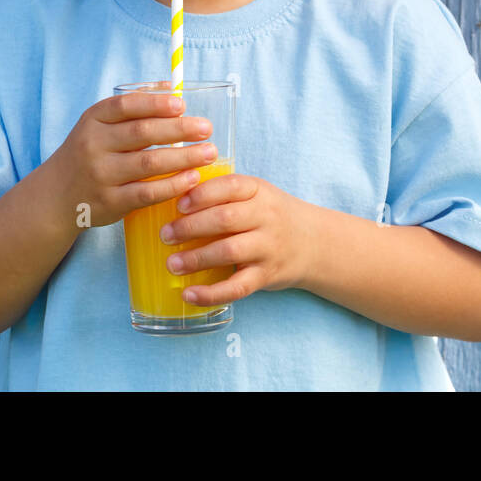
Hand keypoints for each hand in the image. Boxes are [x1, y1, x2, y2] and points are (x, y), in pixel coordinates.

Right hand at [50, 88, 221, 228]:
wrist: (56, 196)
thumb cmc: (90, 152)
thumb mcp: (99, 125)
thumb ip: (133, 107)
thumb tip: (173, 87)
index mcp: (93, 120)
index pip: (126, 106)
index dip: (156, 104)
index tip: (182, 105)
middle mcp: (93, 145)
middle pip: (143, 133)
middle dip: (180, 129)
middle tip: (207, 128)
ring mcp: (101, 175)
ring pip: (149, 163)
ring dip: (184, 157)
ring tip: (209, 152)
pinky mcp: (110, 202)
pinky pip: (147, 192)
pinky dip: (173, 185)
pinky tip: (192, 178)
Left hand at [161, 175, 316, 305]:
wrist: (314, 243)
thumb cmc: (272, 216)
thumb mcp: (257, 195)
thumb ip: (225, 194)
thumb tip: (173, 197)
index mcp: (260, 191)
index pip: (230, 186)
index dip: (201, 194)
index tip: (178, 204)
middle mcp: (267, 217)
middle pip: (225, 219)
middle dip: (191, 227)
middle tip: (166, 235)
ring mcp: (268, 247)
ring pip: (230, 251)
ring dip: (196, 258)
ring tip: (172, 264)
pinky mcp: (267, 275)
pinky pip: (238, 287)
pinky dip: (211, 293)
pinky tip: (189, 295)